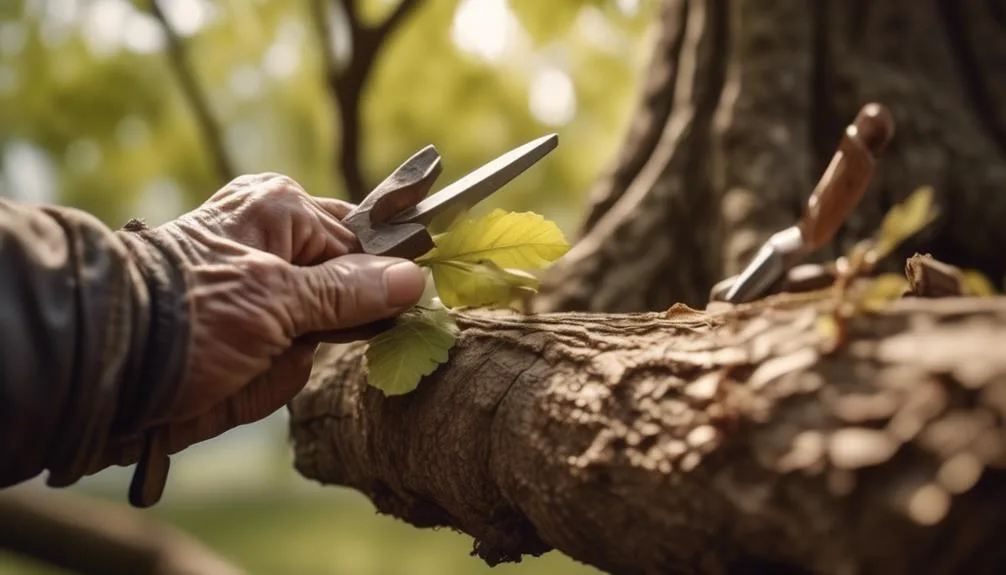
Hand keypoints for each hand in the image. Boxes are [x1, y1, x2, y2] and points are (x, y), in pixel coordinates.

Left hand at [125, 173, 424, 455]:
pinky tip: (233, 378)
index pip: (363, 242)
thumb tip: (415, 278)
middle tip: (287, 338)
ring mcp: (264, 297)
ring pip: (321, 340)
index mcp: (282, 211)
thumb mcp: (277, 298)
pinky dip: (266, 384)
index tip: (399, 311)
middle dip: (326, 330)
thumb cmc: (190, 315)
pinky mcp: (249, 340)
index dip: (379, 281)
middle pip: (347, 293)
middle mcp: (276, 247)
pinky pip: (289, 369)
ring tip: (244, 360)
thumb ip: (350, 291)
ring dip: (287, 362)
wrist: (109, 371)